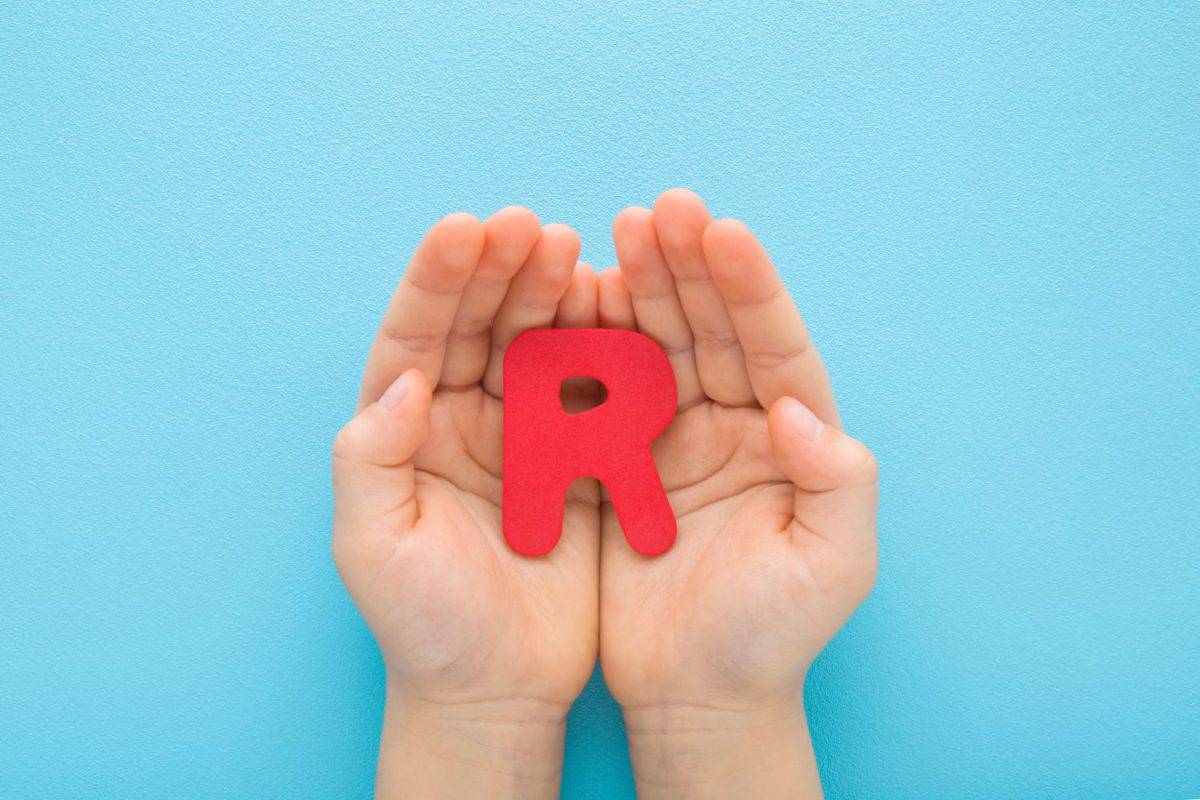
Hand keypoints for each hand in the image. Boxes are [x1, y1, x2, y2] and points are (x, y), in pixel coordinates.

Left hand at [332, 209, 599, 798]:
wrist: (498, 687)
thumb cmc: (425, 626)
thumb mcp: (374, 549)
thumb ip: (371, 461)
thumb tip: (401, 379)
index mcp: (407, 429)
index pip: (416, 337)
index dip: (438, 282)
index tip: (467, 229)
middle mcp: (462, 417)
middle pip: (480, 325)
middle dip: (503, 270)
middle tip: (535, 228)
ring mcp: (525, 433)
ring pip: (539, 344)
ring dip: (556, 296)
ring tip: (579, 253)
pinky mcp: (580, 457)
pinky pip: (594, 388)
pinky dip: (606, 348)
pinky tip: (621, 311)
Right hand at [598, 190, 878, 797]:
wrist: (694, 693)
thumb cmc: (769, 639)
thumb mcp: (829, 570)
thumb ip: (837, 485)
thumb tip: (799, 408)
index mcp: (789, 439)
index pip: (773, 348)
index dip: (750, 289)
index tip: (722, 232)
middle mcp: (734, 424)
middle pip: (713, 329)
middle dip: (690, 267)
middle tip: (660, 210)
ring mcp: (673, 437)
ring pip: (657, 345)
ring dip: (639, 288)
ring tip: (613, 235)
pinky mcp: (617, 460)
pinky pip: (602, 389)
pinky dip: (589, 343)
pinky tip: (572, 300)